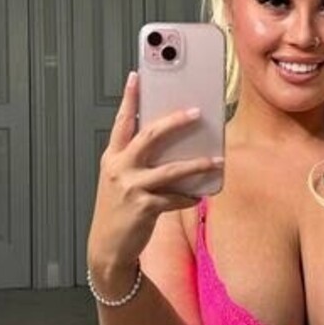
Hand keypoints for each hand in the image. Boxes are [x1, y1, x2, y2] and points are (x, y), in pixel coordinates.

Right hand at [87, 72, 222, 277]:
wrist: (107, 248)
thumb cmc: (118, 211)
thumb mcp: (120, 180)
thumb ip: (137, 160)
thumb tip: (172, 144)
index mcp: (112, 157)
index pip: (121, 121)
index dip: (129, 98)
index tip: (136, 76)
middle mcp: (119, 168)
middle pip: (149, 136)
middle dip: (175, 121)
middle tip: (196, 112)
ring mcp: (130, 188)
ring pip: (170, 169)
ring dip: (197, 164)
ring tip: (216, 159)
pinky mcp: (144, 208)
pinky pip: (174, 198)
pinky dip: (189, 196)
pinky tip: (199, 195)